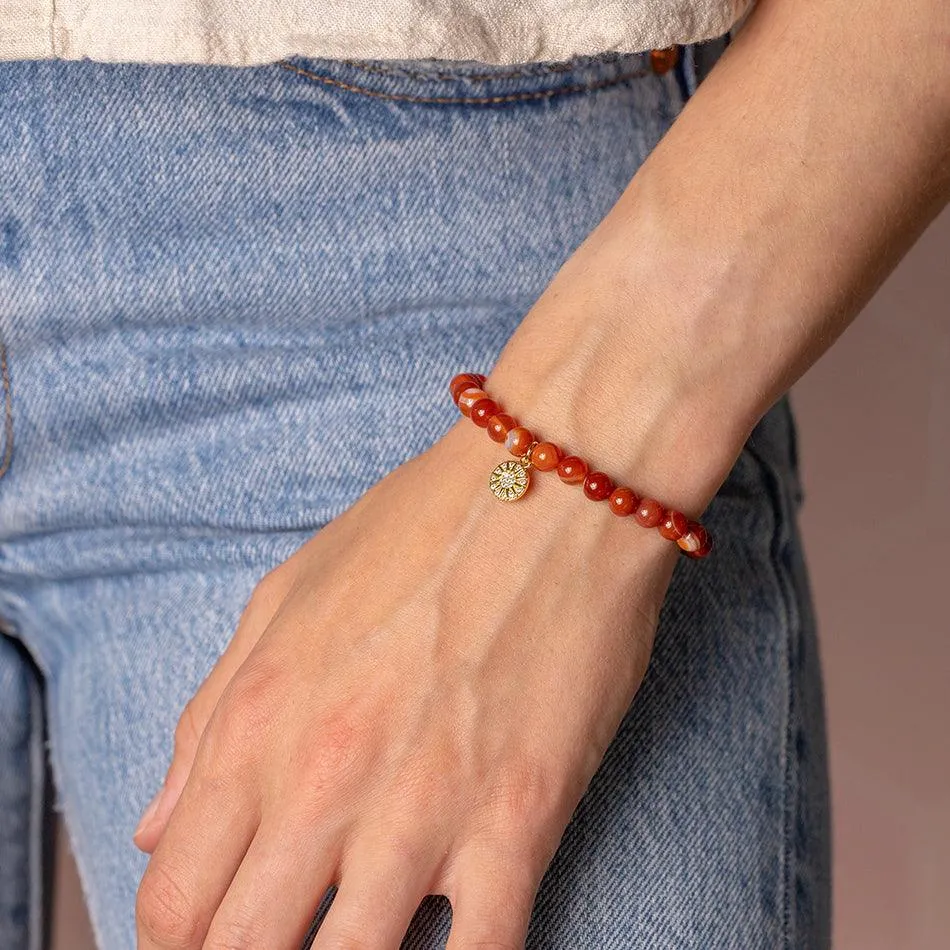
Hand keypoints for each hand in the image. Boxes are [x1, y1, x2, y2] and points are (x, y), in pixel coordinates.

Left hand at [130, 412, 680, 949]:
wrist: (551, 489)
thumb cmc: (418, 529)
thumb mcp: (285, 596)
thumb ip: (209, 716)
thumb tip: (155, 826)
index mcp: (259, 723)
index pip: (174, 899)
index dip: (180, 943)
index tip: (214, 938)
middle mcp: (325, 781)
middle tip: (284, 940)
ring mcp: (425, 809)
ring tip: (362, 938)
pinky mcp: (520, 819)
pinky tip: (456, 943)